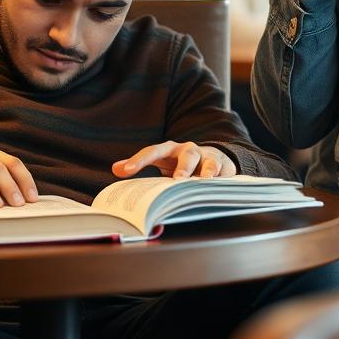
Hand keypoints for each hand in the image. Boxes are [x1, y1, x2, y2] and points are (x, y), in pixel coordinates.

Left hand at [113, 142, 237, 180]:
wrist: (212, 159)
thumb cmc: (180, 164)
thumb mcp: (161, 164)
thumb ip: (139, 165)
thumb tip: (115, 168)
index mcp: (170, 150)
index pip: (153, 151)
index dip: (139, 160)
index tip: (125, 170)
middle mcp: (189, 150)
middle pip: (186, 155)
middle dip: (182, 168)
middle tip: (177, 180)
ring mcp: (208, 157)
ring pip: (208, 162)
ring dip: (205, 172)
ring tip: (202, 182)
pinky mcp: (223, 166)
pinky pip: (222, 172)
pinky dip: (219, 179)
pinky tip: (216, 188)